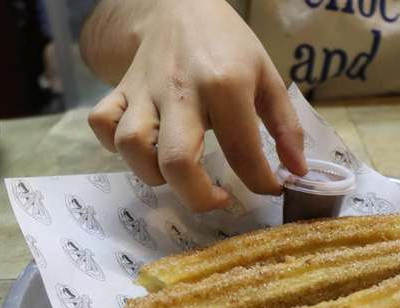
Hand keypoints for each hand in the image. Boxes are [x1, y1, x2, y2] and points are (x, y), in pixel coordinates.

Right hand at [82, 0, 307, 211]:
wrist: (180, 5)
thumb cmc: (229, 46)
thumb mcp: (268, 77)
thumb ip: (286, 127)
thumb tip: (296, 172)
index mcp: (225, 85)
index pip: (242, 151)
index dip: (260, 183)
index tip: (269, 189)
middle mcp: (181, 89)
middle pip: (176, 162)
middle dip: (198, 197)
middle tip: (217, 197)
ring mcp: (144, 89)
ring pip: (132, 147)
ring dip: (154, 175)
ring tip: (180, 173)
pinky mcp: (120, 89)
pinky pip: (102, 125)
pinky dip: (116, 147)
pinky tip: (145, 149)